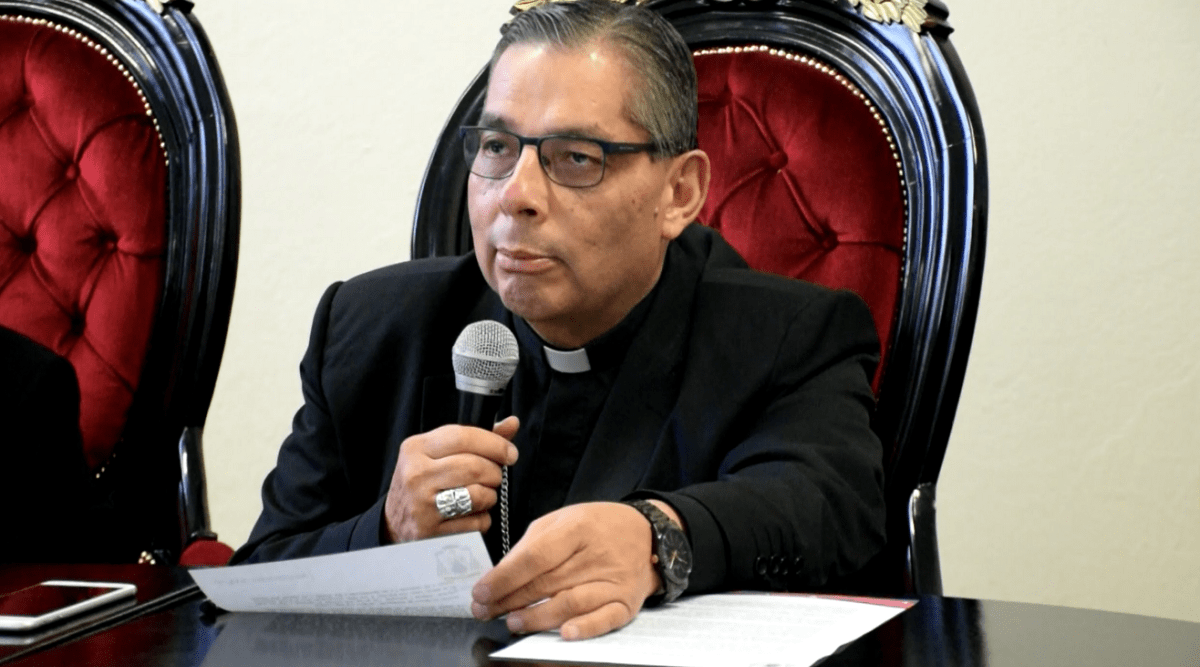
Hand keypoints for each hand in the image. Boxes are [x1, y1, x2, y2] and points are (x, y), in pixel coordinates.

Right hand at [382, 416, 518, 542]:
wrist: (394, 523)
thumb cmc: (422, 483)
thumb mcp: (437, 453)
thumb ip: (475, 438)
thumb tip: (512, 423)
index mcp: (416, 448)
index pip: (463, 437)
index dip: (494, 443)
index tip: (510, 453)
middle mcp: (416, 475)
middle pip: (475, 466)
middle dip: (495, 472)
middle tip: (495, 476)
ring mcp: (423, 506)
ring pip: (479, 494)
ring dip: (491, 495)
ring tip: (481, 495)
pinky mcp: (433, 532)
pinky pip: (477, 522)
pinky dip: (483, 518)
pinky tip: (470, 514)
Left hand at [470, 501, 662, 640]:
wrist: (647, 534)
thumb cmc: (596, 528)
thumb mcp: (562, 521)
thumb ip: (531, 546)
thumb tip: (500, 576)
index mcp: (577, 528)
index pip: (534, 556)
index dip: (504, 577)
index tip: (481, 591)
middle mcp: (596, 554)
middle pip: (547, 582)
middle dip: (510, 600)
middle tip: (485, 610)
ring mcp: (613, 580)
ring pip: (571, 602)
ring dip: (538, 616)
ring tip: (513, 622)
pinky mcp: (626, 602)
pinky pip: (605, 618)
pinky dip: (585, 628)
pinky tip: (565, 634)